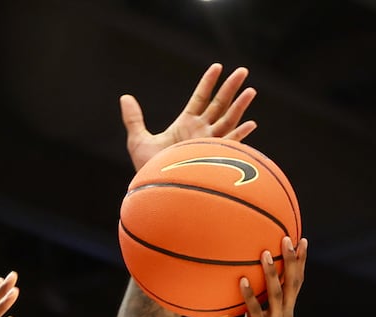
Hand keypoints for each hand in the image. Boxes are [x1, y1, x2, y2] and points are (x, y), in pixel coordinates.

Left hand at [121, 64, 256, 172]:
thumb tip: (124, 97)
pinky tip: (250, 124)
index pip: (200, 98)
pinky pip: (229, 145)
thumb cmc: (148, 168)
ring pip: (228, 120)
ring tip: (251, 90)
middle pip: (219, 104)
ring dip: (240, 106)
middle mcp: (201, 131)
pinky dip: (239, 135)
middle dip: (230, 87)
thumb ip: (133, 118)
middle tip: (243, 70)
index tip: (217, 67)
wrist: (157, 191)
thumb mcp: (138, 140)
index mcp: (186, 124)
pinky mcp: (212, 158)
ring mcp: (209, 144)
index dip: (209, 82)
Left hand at [226, 237, 308, 316]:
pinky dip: (248, 295)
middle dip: (291, 261)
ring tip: (264, 254)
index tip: (301, 240)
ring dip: (270, 274)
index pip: (297, 282)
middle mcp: (284, 316)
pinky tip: (241, 281)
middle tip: (287, 239)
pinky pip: (253, 311)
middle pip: (292, 284)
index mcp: (287, 312)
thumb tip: (246, 284)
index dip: (300, 262)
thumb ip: (256, 305)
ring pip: (275, 295)